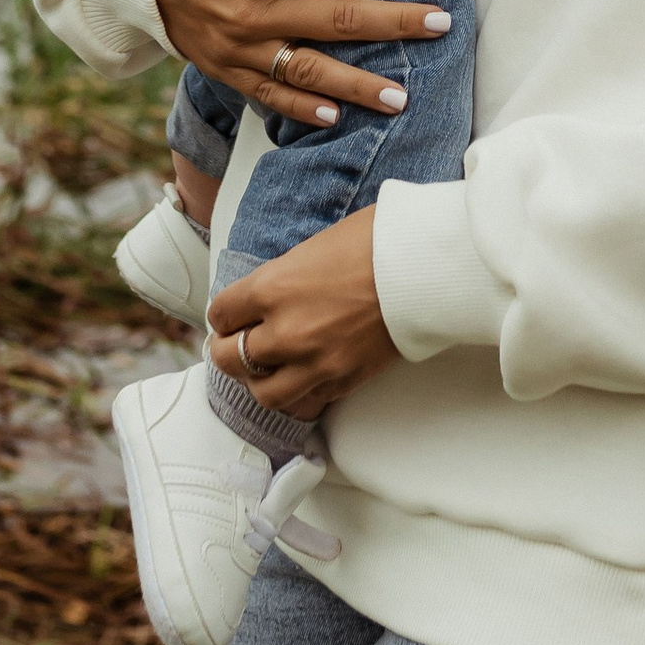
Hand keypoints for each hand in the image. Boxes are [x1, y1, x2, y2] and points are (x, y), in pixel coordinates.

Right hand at [150, 0, 450, 129]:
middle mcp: (259, 12)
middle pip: (342, 22)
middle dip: (396, 25)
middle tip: (441, 26)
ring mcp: (242, 47)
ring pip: (312, 72)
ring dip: (360, 86)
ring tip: (402, 98)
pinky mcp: (224, 68)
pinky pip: (269, 94)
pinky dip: (302, 110)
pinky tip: (335, 118)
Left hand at [207, 212, 394, 418]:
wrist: (423, 267)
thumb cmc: (374, 242)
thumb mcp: (312, 248)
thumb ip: (282, 278)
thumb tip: (268, 295)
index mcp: (271, 288)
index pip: (221, 314)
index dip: (224, 314)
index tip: (232, 315)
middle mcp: (284, 332)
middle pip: (229, 359)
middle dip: (228, 351)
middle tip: (237, 344)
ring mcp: (314, 363)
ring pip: (262, 393)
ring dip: (259, 380)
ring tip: (267, 368)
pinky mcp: (342, 381)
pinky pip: (304, 402)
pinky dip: (297, 394)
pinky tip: (301, 378)